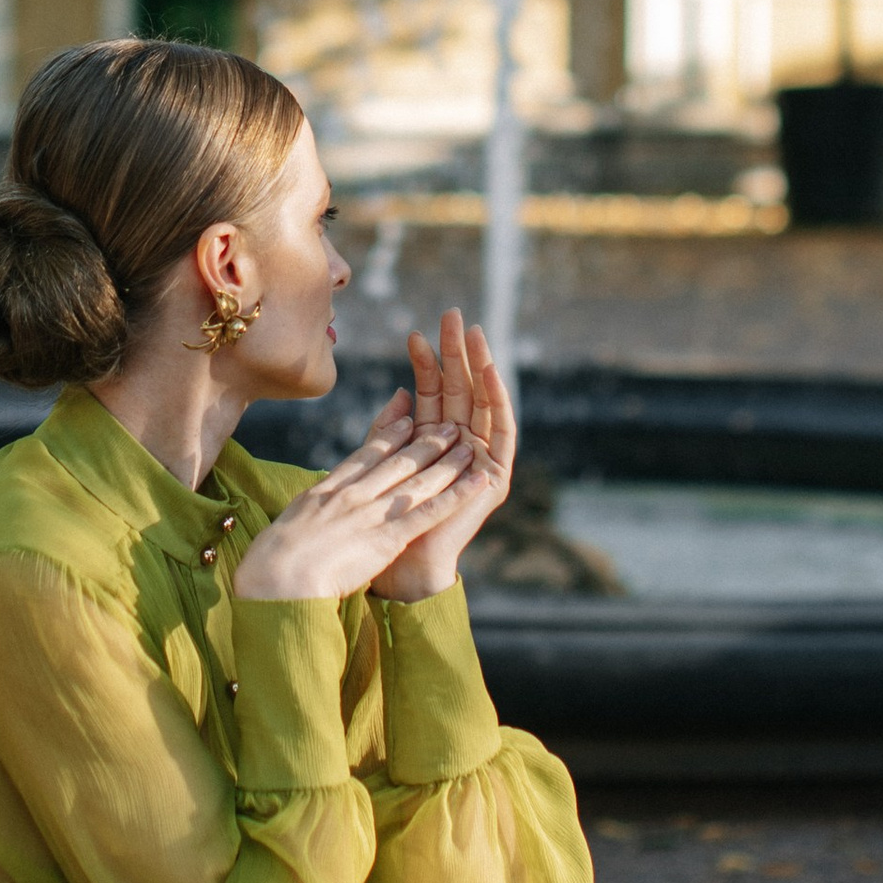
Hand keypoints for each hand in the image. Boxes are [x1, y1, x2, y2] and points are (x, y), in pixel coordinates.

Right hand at [232, 378, 474, 602]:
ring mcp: (371, 514)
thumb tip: (308, 511)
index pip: (365, 457)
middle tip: (448, 424)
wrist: (278, 577)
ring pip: (418, 480)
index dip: (390, 437)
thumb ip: (306, 515)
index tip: (407, 420)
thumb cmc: (272, 563)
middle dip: (426, 442)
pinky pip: (429, 513)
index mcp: (327, 492)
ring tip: (467, 443)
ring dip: (447, 461)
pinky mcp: (387, 538)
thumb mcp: (286, 526)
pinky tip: (476, 481)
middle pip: (397, 462)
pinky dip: (457, 495)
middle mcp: (353, 495)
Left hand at [370, 313, 514, 603]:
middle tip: (451, 315)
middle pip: (460, 390)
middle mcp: (459, 447)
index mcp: (430, 443)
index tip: (413, 333)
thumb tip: (400, 392)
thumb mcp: (380, 465)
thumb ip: (388, 430)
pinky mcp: (495, 475)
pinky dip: (497, 399)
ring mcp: (480, 460)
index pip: (432, 394)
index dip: (425, 364)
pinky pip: (502, 430)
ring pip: (482, 402)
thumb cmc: (384, 523)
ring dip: (480, 366)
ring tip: (473, 333)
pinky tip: (491, 372)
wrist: (400, 568)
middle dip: (456, 352)